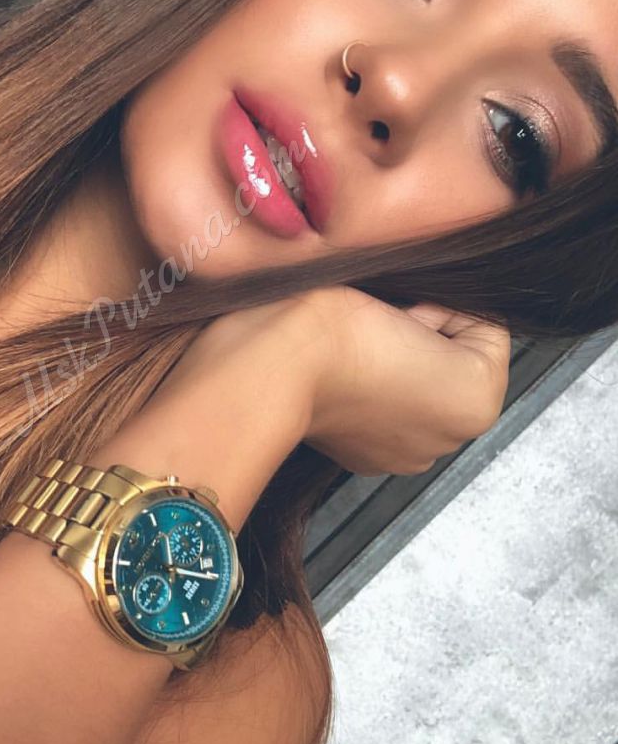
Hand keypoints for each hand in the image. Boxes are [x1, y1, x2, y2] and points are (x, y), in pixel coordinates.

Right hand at [94, 284, 509, 531]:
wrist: (263, 366)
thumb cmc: (329, 325)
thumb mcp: (409, 285)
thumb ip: (441, 296)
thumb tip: (422, 305)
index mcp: (476, 403)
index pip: (481, 327)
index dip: (438, 304)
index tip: (398, 307)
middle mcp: (446, 442)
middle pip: (448, 358)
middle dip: (420, 335)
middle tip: (372, 324)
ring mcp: (401, 454)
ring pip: (413, 379)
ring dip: (392, 358)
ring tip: (349, 345)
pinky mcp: (361, 458)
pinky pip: (382, 406)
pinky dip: (365, 385)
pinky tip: (336, 370)